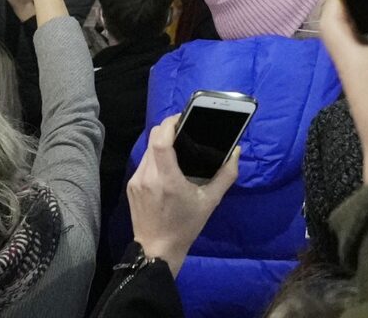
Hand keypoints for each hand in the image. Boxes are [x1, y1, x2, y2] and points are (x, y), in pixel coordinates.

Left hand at [127, 112, 241, 272]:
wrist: (157, 250)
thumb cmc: (185, 226)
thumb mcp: (210, 202)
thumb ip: (226, 175)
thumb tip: (236, 152)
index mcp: (167, 179)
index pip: (161, 141)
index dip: (169, 124)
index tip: (182, 118)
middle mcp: (148, 176)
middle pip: (153, 139)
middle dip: (167, 130)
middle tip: (184, 129)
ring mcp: (136, 181)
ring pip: (147, 150)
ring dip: (161, 143)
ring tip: (178, 147)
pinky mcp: (131, 186)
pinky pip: (144, 163)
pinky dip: (155, 158)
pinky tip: (166, 166)